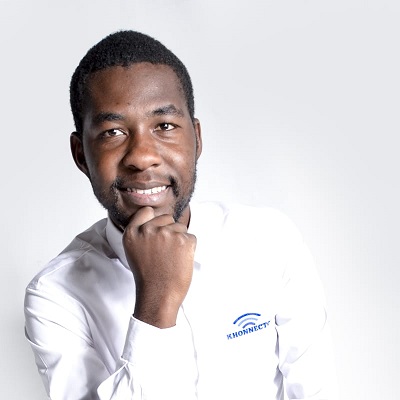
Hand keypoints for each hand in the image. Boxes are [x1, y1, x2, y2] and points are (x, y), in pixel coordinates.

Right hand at [122, 207, 195, 327]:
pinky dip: (189, 248)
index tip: (156, 233)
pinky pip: (191, 237)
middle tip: (164, 252)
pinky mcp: (184, 240)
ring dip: (180, 240)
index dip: (155, 221)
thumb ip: (141, 232)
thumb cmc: (148, 276)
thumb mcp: (134, 250)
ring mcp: (166, 234)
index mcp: (133, 232)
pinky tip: (180, 260)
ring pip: (181, 227)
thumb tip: (157, 216)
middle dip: (169, 231)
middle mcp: (148, 230)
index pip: (147, 211)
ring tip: (171, 258)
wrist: (158, 296)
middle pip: (167, 218)